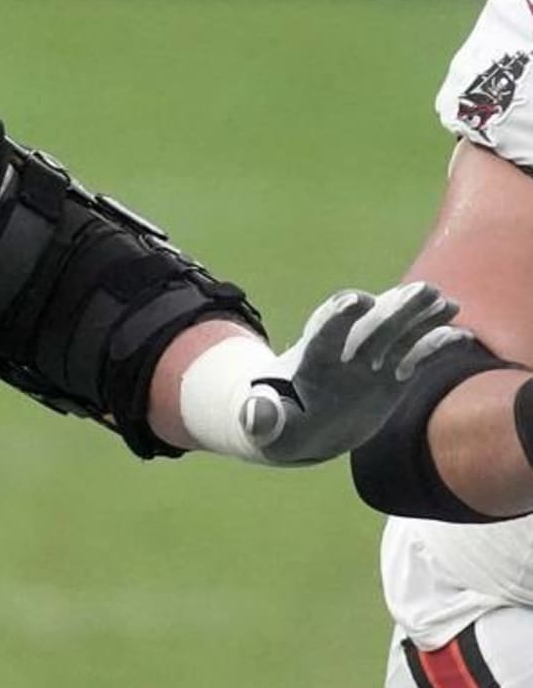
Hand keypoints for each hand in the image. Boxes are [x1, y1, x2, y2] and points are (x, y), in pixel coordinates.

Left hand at [241, 282, 469, 464]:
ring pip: (397, 333)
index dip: (339, 316)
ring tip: (448, 302)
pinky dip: (436, 346)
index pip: (324, 332)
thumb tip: (254, 416)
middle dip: (394, 307)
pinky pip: (416, 357)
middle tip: (423, 290)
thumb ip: (261, 418)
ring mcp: (370, 364)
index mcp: (310, 361)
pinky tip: (461, 337)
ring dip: (420, 316)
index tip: (358, 299)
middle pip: (370, 325)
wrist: (300, 425)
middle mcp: (344, 355)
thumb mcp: (265, 425)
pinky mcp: (392, 377)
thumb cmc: (278, 424)